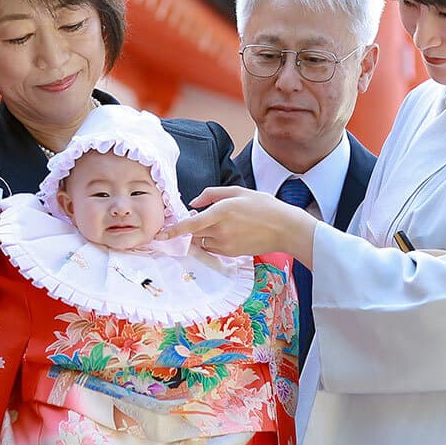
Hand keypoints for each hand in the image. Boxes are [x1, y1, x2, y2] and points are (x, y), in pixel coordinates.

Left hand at [161, 186, 318, 264]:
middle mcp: (221, 230)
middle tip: (200, 218)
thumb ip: (212, 194)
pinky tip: (229, 232)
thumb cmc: (264, 206)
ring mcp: (226, 244)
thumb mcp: (239, 191)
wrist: (285, 229)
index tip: (160, 235)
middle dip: (189, 228)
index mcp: (222, 211)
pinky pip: (212, 248)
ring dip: (202, 234)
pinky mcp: (231, 253)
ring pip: (202, 241)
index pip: (191, 224)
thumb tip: (193, 203)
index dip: (173, 231)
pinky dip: (213, 240)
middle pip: (193, 233)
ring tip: (221, 223)